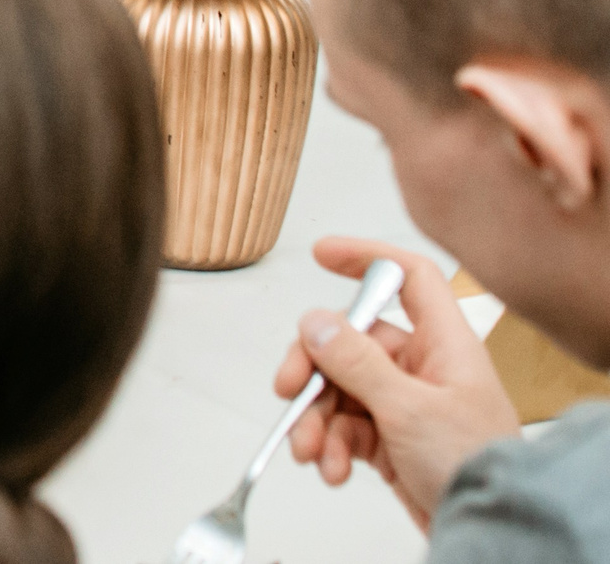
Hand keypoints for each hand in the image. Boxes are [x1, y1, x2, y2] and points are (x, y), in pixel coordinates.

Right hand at [274, 237, 519, 530]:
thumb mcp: (410, 409)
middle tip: (290, 390)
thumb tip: (316, 321)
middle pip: (351, 342)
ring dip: (316, 420)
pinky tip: (331, 467)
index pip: (409, 277)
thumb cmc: (474, 465)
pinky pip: (344, 427)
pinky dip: (330, 445)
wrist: (490, 527)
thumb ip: (358, 362)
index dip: (368, 256)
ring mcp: (405, 402)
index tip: (323, 253)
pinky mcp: (391, 437)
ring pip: (339, 390)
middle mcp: (422, 366)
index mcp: (443, 343)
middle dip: (313, 370)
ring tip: (310, 450)